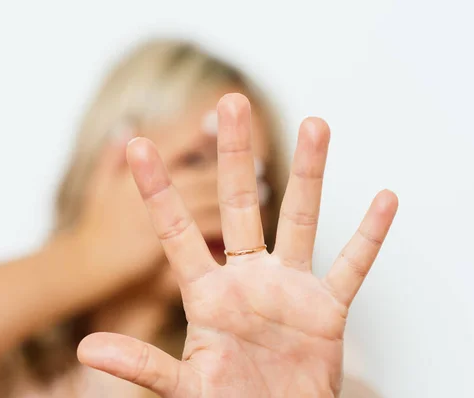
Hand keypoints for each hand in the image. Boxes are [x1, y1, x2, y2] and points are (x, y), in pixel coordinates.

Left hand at [77, 93, 397, 396]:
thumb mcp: (185, 387)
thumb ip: (142, 365)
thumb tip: (87, 350)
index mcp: (208, 294)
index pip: (177, 232)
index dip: (157, 190)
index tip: (136, 145)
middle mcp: (249, 278)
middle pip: (239, 205)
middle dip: (233, 155)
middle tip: (231, 103)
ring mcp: (290, 289)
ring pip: (302, 219)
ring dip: (310, 174)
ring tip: (315, 125)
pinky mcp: (327, 308)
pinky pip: (352, 265)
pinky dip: (370, 236)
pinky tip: (386, 199)